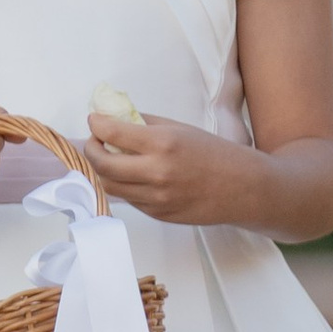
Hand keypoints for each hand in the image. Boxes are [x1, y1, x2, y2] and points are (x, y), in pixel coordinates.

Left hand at [80, 107, 242, 226]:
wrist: (241, 188)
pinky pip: (129, 199)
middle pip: (102, 165)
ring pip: (110, 186)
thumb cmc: (213, 153)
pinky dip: (123, 185)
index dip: (97, 125)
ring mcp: (156, 198)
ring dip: (103, 171)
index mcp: (163, 144)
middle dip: (91, 151)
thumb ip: (145, 124)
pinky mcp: (158, 214)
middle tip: (95, 141)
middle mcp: (156, 173)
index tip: (95, 120)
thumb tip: (115, 117)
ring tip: (108, 158)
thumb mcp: (180, 128)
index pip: (112, 133)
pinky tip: (131, 175)